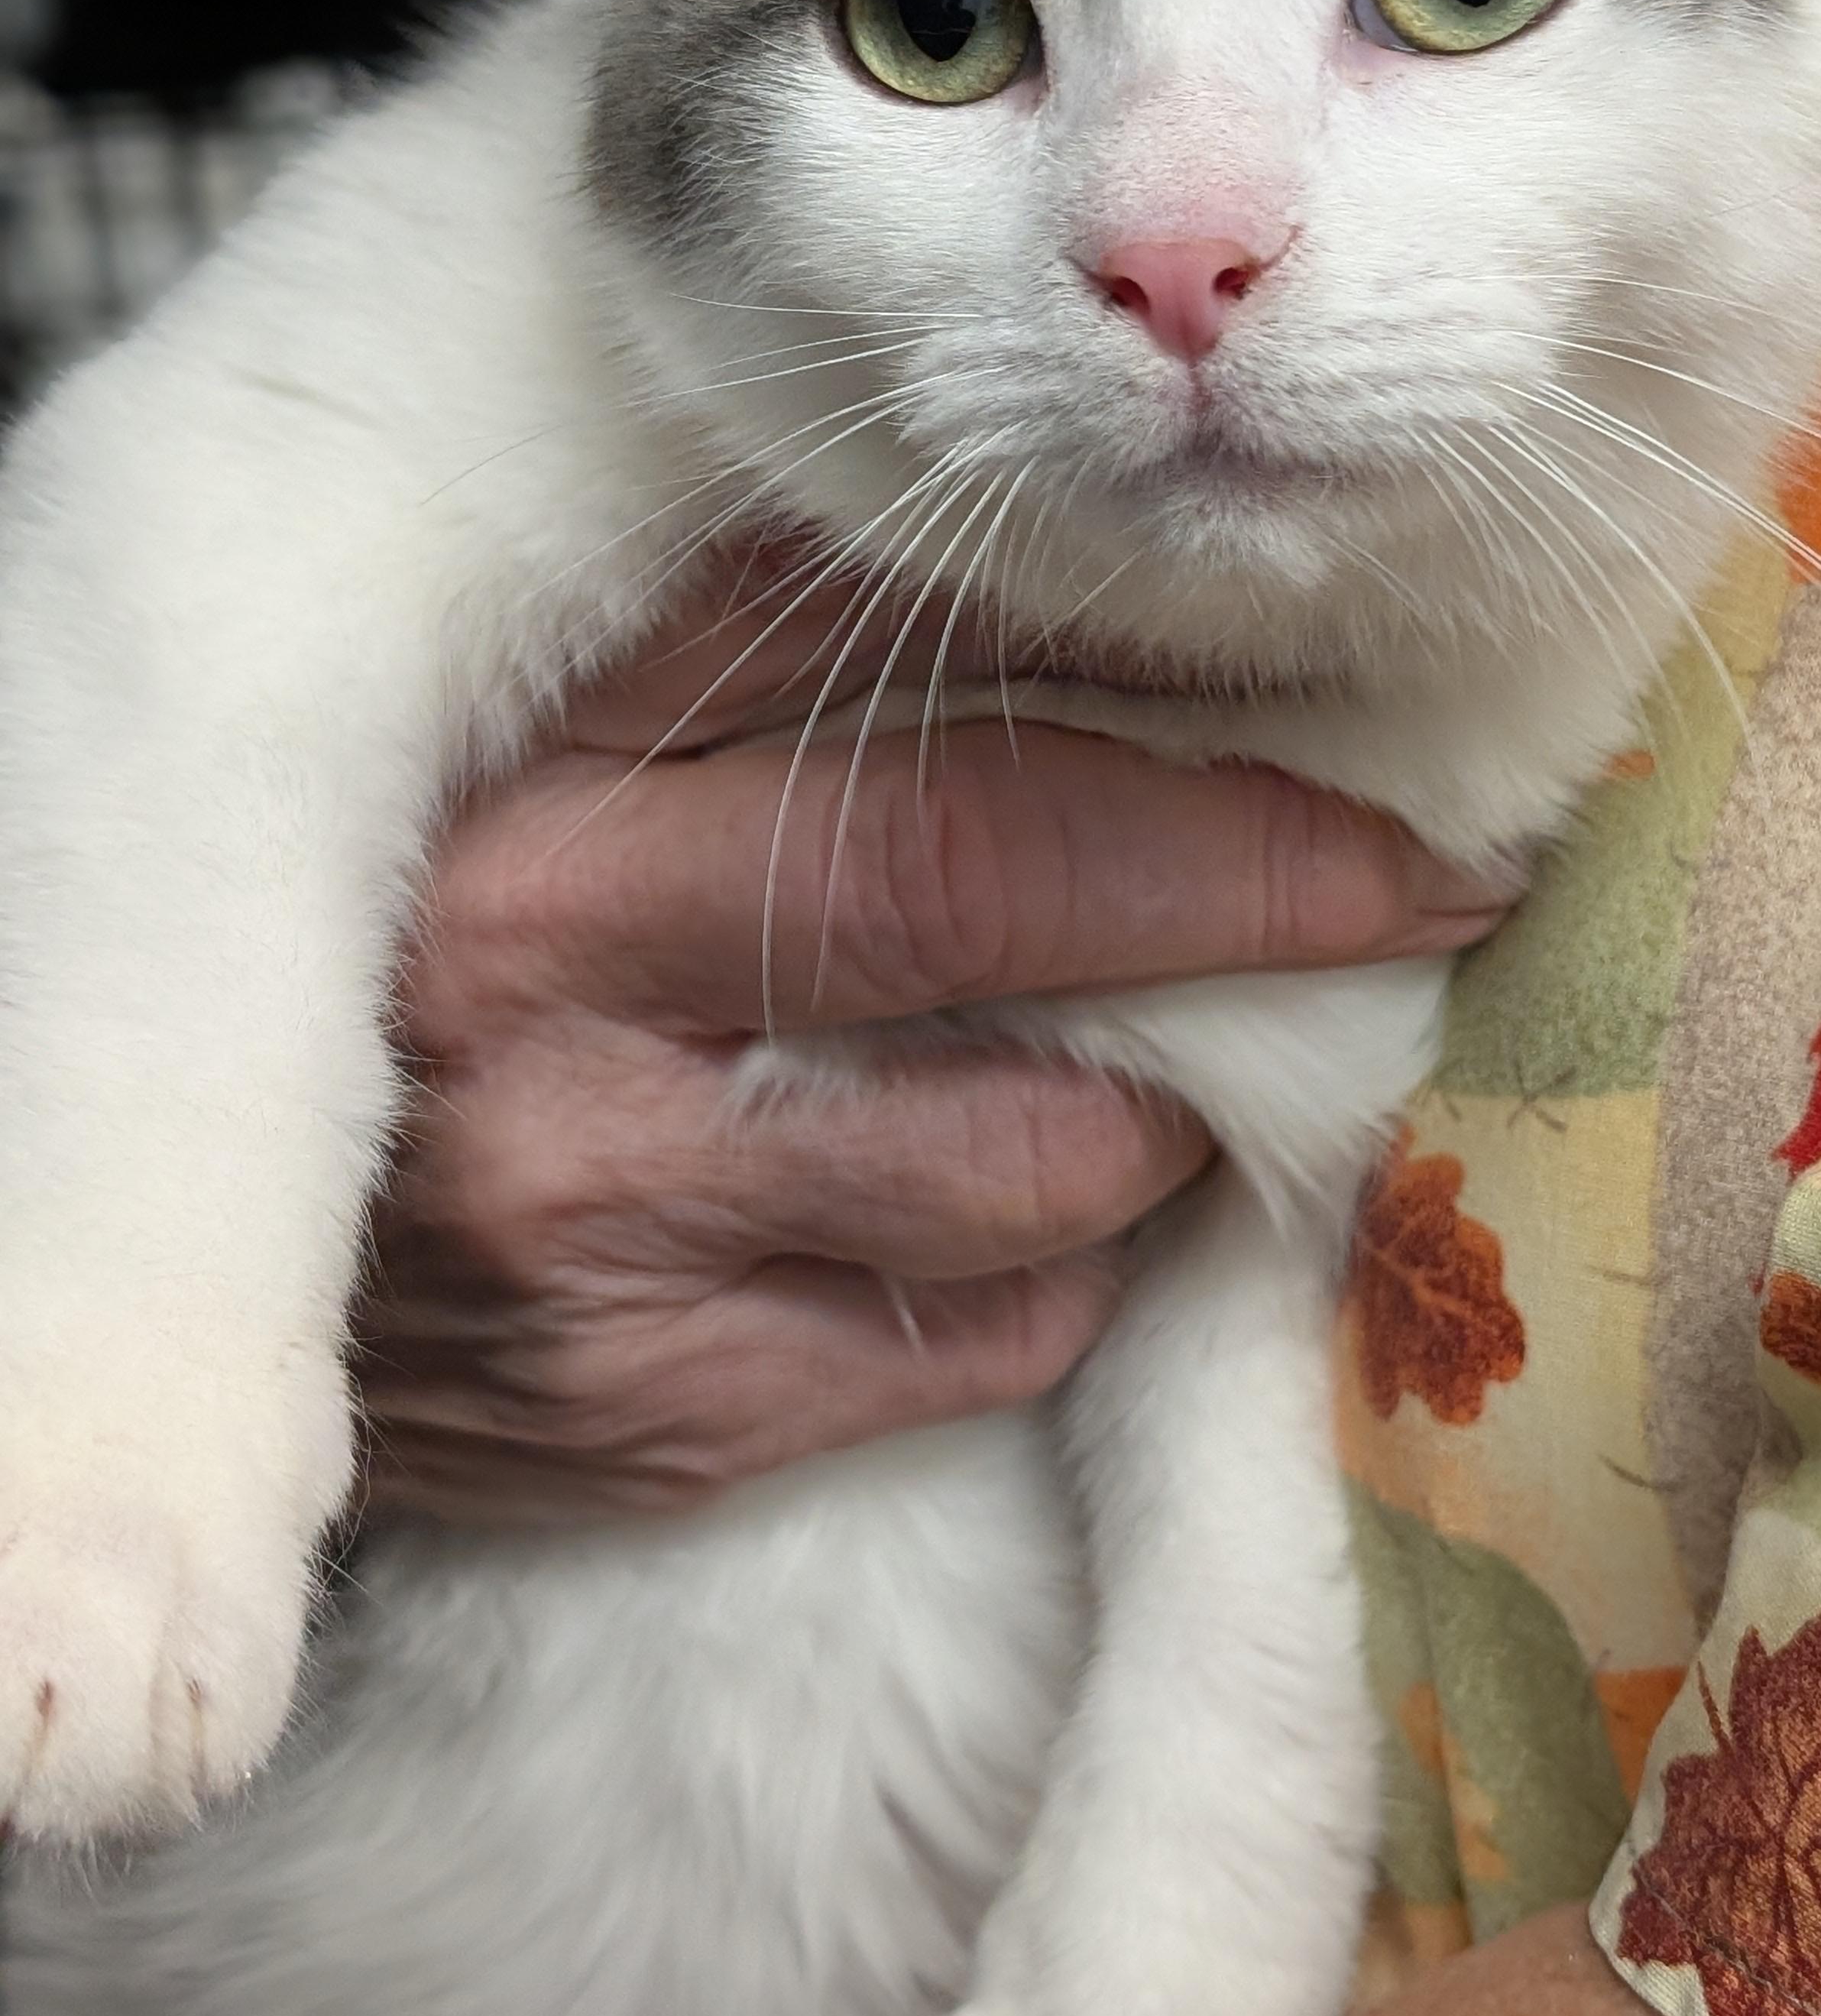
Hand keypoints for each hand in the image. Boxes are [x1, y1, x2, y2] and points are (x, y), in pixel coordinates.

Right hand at [358, 557, 1511, 1522]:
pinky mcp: (628, 1411)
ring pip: (1012, 1158)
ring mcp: (586, 1222)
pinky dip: (1058, 1277)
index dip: (1169, 708)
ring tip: (1194, 1070)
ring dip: (1163, 1114)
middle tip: (1426, 886)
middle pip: (978, 885)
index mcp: (530, 767)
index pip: (895, 686)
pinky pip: (954, 1347)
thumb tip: (1097, 604)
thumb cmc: (441, 941)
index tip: (1365, 723)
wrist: (200, 1231)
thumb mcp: (563, 762)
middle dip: (1250, 890)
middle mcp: (534, 983)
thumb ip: (771, 667)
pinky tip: (1045, 1221)